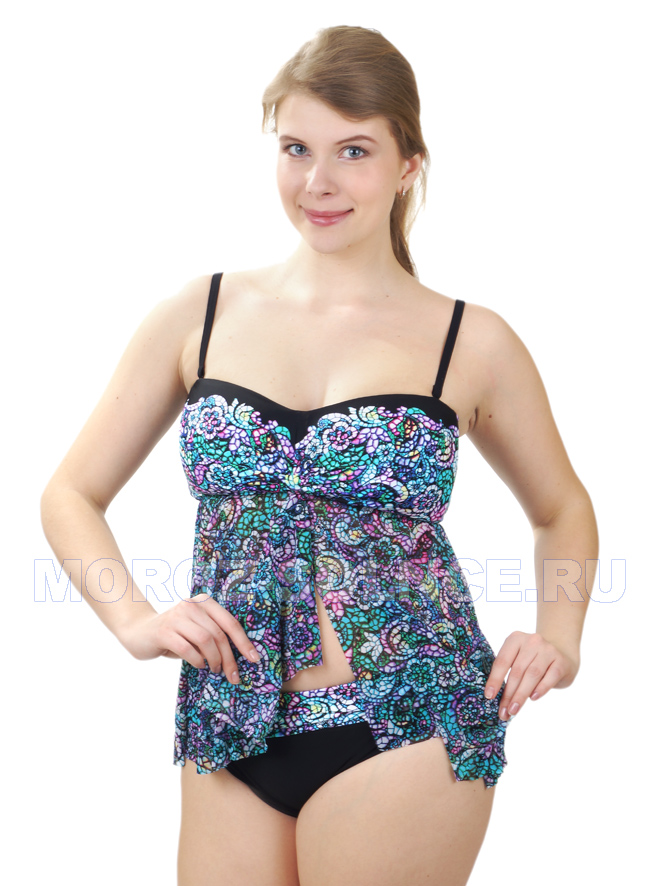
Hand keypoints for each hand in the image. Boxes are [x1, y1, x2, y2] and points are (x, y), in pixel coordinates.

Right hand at [119, 593, 260, 683]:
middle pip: (219, 634)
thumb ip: (214, 636)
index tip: (255, 659)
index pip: (230, 622)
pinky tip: (199, 665)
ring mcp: (177, 616)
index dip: (244, 642)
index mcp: (204, 602)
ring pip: (205, 640)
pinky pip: (187, 649)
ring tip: (214, 669)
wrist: (139, 631)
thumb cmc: (175, 634)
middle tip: (233, 675)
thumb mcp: (196, 630)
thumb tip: (238, 658)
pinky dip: (196, 660)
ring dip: (214, 659)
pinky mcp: (163, 630)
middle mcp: (192, 605)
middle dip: (229, 658)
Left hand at [484, 631, 579, 720]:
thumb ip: (508, 672)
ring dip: (521, 695)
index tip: (489, 696)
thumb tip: (495, 697)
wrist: (562, 653)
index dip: (495, 679)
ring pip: (532, 675)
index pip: (502, 661)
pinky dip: (540, 689)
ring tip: (514, 710)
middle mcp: (532, 641)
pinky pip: (550, 677)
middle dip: (508, 693)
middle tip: (503, 711)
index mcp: (515, 639)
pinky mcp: (561, 661)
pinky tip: (533, 698)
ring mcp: (548, 650)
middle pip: (517, 671)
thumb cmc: (533, 660)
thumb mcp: (519, 658)